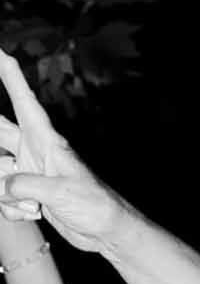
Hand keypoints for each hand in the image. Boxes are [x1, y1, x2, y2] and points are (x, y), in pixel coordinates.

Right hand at [0, 50, 131, 254]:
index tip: (0, 51)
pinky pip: (3, 200)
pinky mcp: (26, 194)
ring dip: (7, 196)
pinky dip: (14, 211)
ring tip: (34, 206)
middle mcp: (33, 152)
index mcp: (46, 141)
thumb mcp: (61, 192)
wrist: (105, 231)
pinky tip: (34, 214)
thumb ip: (26, 185)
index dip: (10, 77)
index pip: (23, 102)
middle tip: (0, 151)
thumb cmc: (94, 205)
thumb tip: (2, 184)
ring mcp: (28, 173)